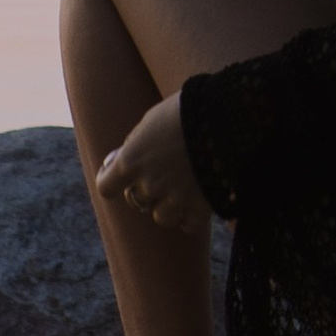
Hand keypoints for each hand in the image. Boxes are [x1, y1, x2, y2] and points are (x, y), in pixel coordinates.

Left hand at [97, 93, 209, 235]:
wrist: (228, 118)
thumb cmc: (187, 111)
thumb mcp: (152, 120)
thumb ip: (134, 143)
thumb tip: (117, 160)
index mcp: (132, 161)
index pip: (106, 186)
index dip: (111, 180)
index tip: (118, 174)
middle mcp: (149, 184)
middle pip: (136, 201)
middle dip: (146, 188)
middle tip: (163, 172)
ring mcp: (174, 199)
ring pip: (162, 217)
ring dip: (168, 205)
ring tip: (183, 187)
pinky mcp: (200, 208)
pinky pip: (189, 224)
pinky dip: (192, 215)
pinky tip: (198, 199)